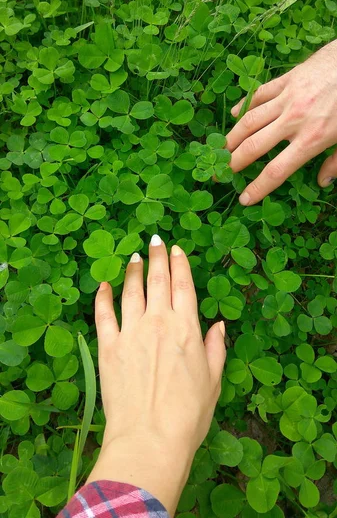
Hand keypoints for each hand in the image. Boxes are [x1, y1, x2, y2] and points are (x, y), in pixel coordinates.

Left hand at [87, 235, 225, 516]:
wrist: (150, 439)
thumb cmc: (188, 414)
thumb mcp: (213, 381)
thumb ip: (216, 348)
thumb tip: (219, 324)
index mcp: (186, 328)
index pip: (183, 285)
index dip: (179, 264)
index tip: (176, 249)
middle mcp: (158, 322)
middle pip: (157, 280)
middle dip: (156, 256)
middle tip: (155, 240)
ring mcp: (130, 332)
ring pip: (130, 290)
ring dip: (132, 270)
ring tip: (133, 256)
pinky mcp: (108, 346)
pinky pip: (103, 314)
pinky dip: (103, 297)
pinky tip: (104, 285)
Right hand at [226, 39, 336, 205]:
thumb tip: (323, 182)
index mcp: (312, 140)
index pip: (276, 171)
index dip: (257, 187)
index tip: (244, 198)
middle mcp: (294, 120)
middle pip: (254, 146)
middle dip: (233, 162)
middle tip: (219, 173)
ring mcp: (288, 98)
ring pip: (250, 120)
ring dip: (232, 137)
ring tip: (221, 149)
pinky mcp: (288, 79)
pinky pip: (260, 94)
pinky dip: (245, 105)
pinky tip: (235, 115)